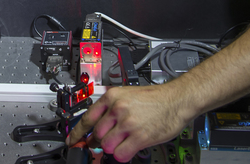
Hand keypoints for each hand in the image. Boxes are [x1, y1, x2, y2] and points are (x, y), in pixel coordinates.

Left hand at [66, 85, 191, 162]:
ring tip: (123, 142)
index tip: (72, 140)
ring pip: (106, 145)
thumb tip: (97, 125)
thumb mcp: (128, 95)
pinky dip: (122, 154)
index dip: (77, 132)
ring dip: (112, 148)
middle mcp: (117, 109)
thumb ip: (111, 108)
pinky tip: (129, 148)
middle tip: (107, 141)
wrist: (177, 99)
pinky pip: (120, 154)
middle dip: (100, 141)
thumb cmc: (155, 98)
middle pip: (96, 134)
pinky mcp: (139, 137)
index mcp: (112, 97)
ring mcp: (128, 123)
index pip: (87, 117)